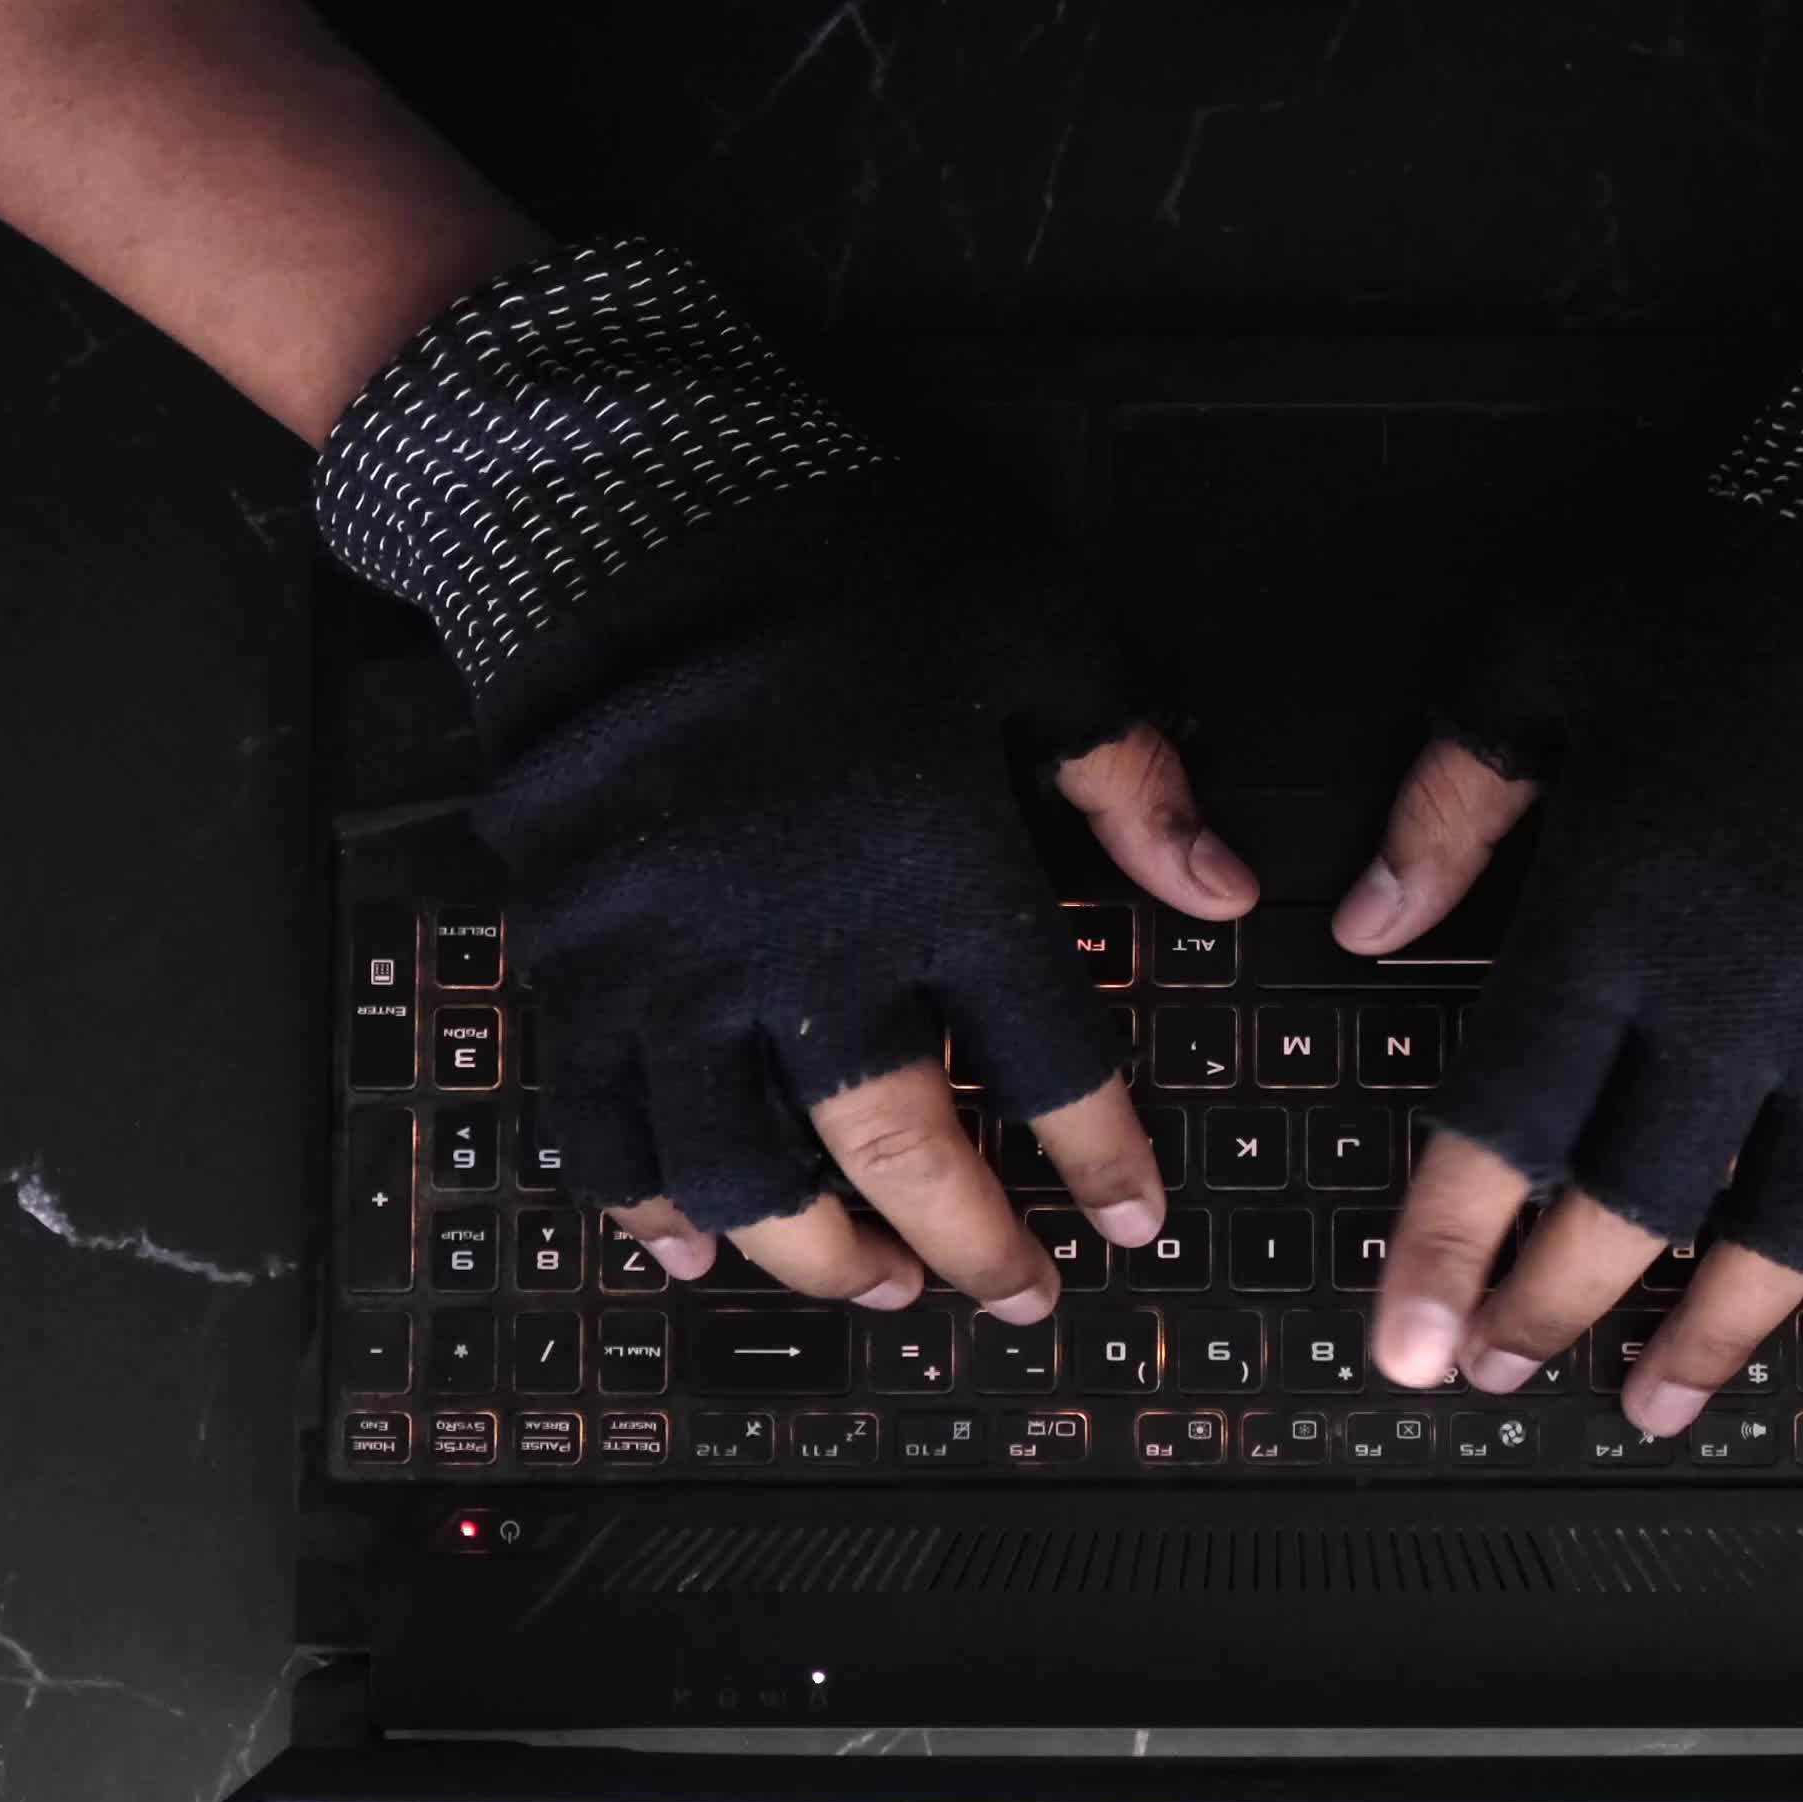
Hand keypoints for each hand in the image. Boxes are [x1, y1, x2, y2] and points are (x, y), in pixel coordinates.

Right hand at [315, 238, 1254, 1316]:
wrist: (624, 499)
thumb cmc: (845, 557)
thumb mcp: (1034, 630)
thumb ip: (1128, 776)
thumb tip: (1227, 897)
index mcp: (943, 879)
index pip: (1051, 1066)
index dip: (1100, 1158)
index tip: (1134, 1222)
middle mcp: (811, 955)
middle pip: (904, 1158)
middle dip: (972, 1247)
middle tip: (1017, 1302)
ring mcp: (677, 971)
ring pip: (750, 1175)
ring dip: (819, 1257)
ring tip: (877, 1287)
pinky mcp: (574, 962)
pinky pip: (602, 1127)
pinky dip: (647, 1206)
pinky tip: (694, 1250)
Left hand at [1347, 335, 1802, 1433]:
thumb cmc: (1743, 579)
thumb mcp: (1539, 652)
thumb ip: (1447, 808)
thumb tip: (1364, 930)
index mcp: (1614, 912)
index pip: (1505, 1126)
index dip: (1447, 1249)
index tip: (1404, 1345)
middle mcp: (1739, 996)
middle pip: (1628, 1209)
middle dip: (1551, 1311)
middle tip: (1498, 1371)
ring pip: (1778, 1235)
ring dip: (1710, 1336)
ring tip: (1654, 1398)